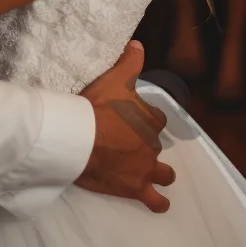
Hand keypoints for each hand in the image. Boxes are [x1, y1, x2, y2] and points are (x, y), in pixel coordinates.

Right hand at [76, 41, 174, 212]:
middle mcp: (151, 144)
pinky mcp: (135, 188)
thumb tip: (138, 44)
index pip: (157, 118)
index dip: (147, 118)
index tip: (137, 118)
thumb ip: (130, 62)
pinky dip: (158, 201)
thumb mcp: (115, 78)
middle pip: (156, 144)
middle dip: (147, 143)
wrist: (81, 139)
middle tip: (130, 142)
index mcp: (148, 119)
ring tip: (151, 171)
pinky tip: (160, 202)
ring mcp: (145, 168)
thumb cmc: (98, 107)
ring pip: (163, 173)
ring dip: (160, 172)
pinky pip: (155, 199)